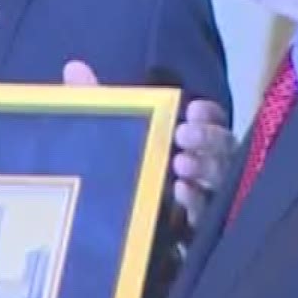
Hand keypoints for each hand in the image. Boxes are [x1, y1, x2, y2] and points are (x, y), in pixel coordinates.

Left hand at [63, 60, 233, 230]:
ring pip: (221, 179)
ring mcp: (205, 197)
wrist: (113, 231)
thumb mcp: (108, 134)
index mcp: (190, 139)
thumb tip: (73, 67)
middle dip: (207, 138)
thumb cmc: (119, 171)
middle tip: (181, 135)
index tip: (191, 109)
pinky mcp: (198, 228)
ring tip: (179, 164)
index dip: (208, 114)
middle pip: (223, 148)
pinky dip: (195, 200)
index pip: (214, 120)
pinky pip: (207, 214)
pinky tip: (180, 192)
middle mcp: (204, 165)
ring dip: (204, 168)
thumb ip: (97, 102)